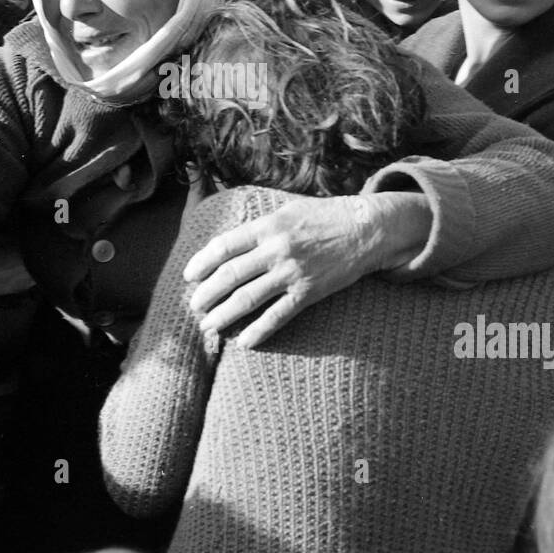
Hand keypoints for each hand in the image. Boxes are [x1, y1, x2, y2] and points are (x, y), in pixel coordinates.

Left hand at [183, 195, 389, 347]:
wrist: (365, 228)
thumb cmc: (324, 216)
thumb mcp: (287, 210)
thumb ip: (259, 226)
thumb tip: (231, 242)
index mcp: (267, 226)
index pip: (224, 246)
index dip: (201, 262)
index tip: (189, 276)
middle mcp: (276, 248)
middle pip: (230, 275)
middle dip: (207, 293)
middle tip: (193, 306)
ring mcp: (292, 272)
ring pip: (248, 298)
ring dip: (224, 315)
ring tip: (208, 326)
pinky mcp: (308, 291)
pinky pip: (278, 316)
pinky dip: (259, 331)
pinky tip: (244, 342)